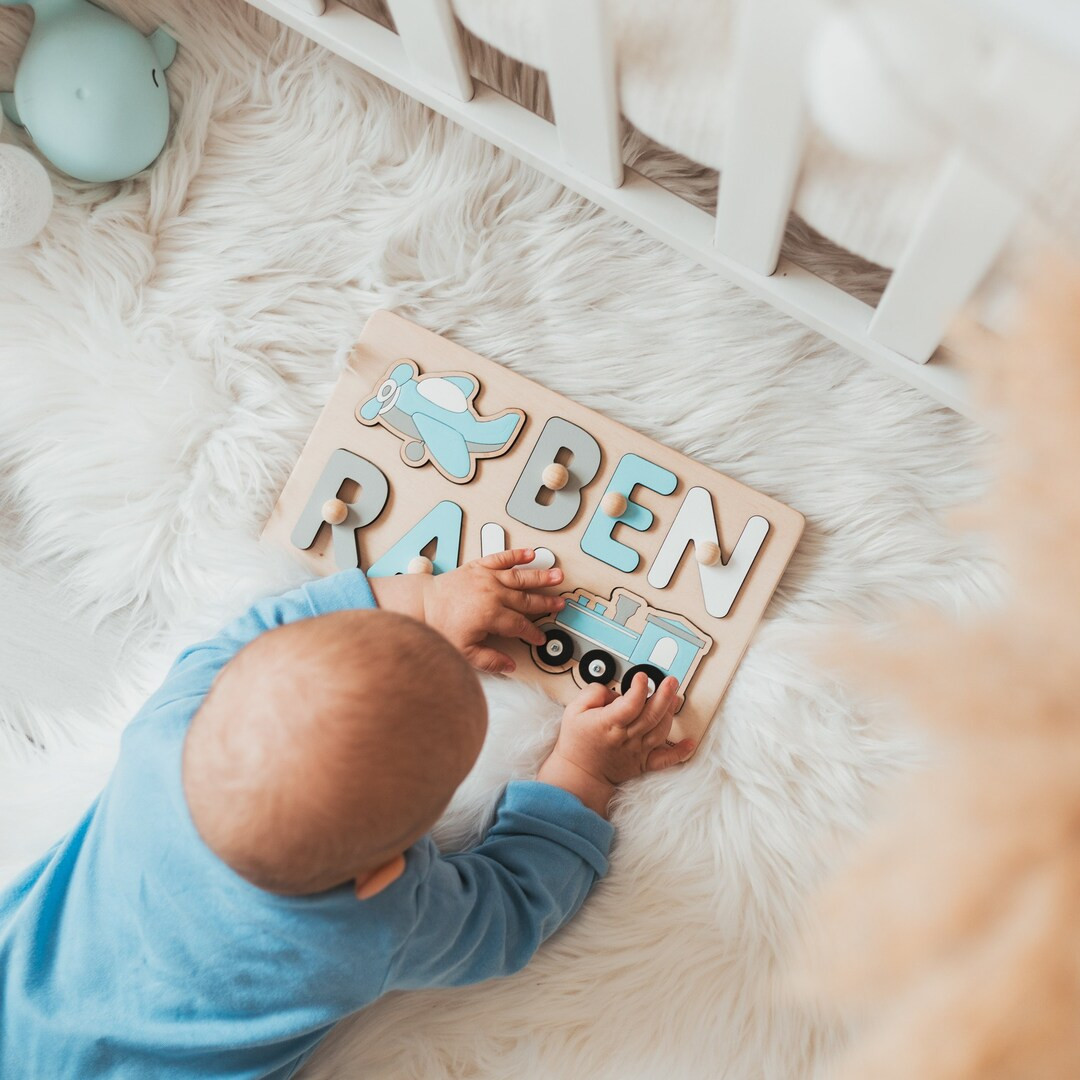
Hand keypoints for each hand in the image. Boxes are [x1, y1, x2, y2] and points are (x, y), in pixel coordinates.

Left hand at [370, 549, 563, 673]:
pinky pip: (501, 558)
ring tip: (558, 575)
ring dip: (541, 577)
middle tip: (560, 605)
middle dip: (545, 603)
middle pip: (526, 600)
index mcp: (491, 615)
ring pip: (520, 577)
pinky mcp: (478, 566)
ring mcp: (486, 577)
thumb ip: (489, 660)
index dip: (532, 632)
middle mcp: (492, 594)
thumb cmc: (441, 626)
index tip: (539, 636)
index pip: (520, 626)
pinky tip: (530, 554)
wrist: (422, 604)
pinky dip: (516, 555)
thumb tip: (509, 666)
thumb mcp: (464, 651)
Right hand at [536, 674, 695, 817]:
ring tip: (675, 697)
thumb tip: (613, 690)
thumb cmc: (576, 744)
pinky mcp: (643, 762)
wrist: (578, 774)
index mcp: (609, 724)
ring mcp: (637, 751)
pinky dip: (680, 752)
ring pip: (660, 730)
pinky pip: (665, 759)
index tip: (642, 676)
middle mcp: (626, 737)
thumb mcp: (574, 711)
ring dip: (671, 712)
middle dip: (665, 695)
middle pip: (651, 714)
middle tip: (671, 681)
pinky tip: (689, 742)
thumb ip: (593, 693)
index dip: (639, 688)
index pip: (630, 704)